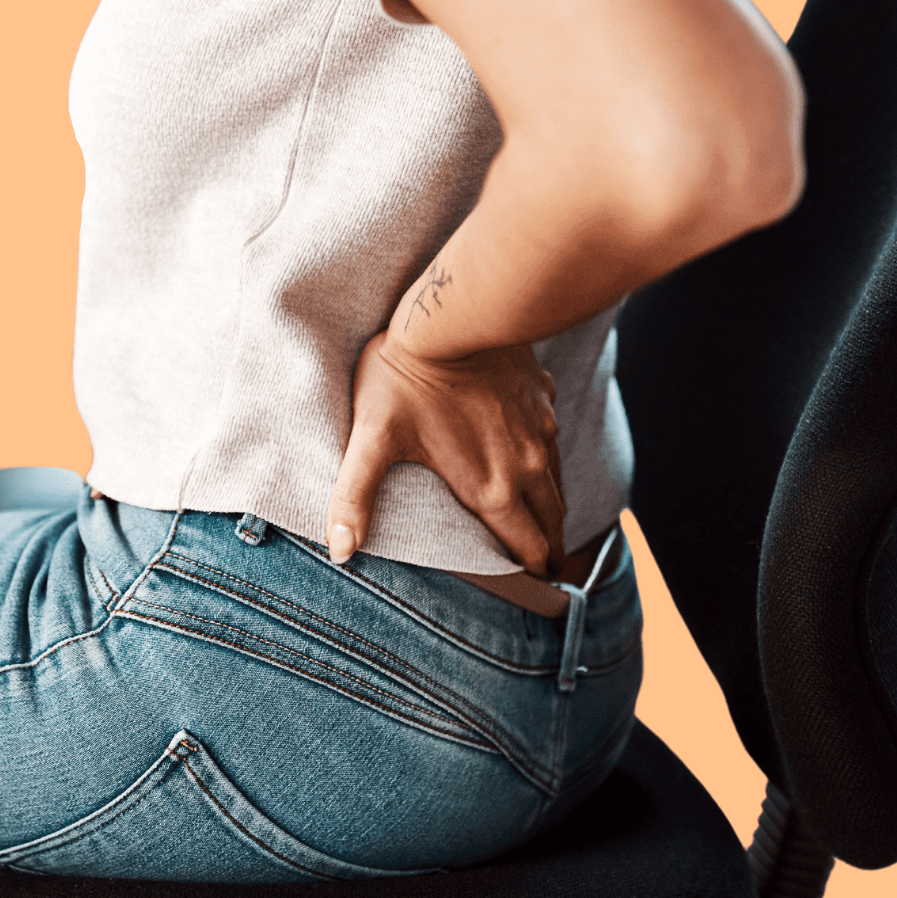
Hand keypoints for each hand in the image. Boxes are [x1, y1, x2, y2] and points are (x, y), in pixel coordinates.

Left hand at [324, 332, 565, 575]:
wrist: (454, 312)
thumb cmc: (405, 377)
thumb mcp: (372, 438)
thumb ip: (354, 497)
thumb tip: (339, 551)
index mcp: (491, 488)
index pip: (527, 548)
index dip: (531, 571)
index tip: (532, 585)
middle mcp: (528, 466)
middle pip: (551, 522)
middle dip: (548, 548)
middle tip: (544, 566)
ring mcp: (542, 431)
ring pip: (558, 483)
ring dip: (552, 508)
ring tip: (543, 524)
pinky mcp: (544, 399)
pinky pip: (553, 441)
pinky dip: (548, 462)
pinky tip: (533, 460)